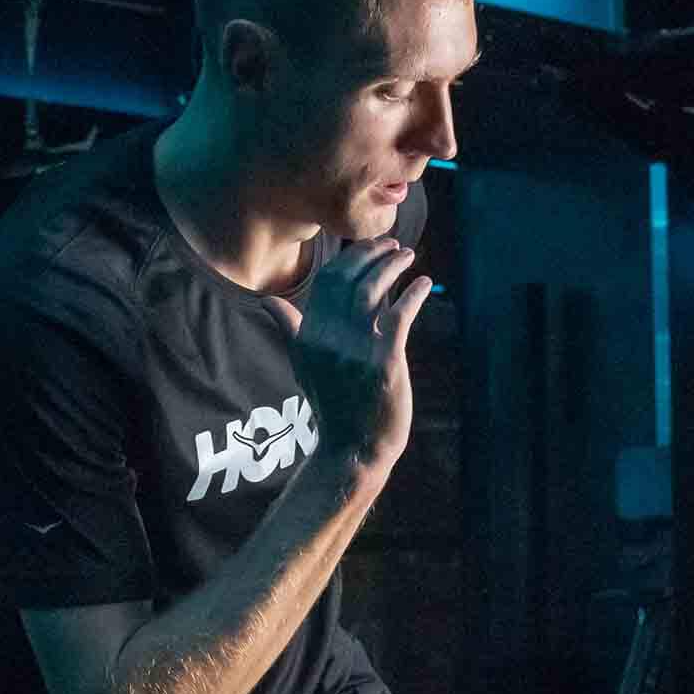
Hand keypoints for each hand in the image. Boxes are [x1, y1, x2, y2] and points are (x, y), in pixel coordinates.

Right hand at [263, 237, 430, 466]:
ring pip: (374, 290)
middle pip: (350, 278)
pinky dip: (415, 294)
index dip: (351, 257)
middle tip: (393, 245)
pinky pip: (400, 315)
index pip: (328, 280)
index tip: (371, 247)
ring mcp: (356, 349)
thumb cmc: (333, 406)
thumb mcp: (304, 365)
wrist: (353, 449)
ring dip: (394, 266)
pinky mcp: (385, 362)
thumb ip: (290, 329)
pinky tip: (425, 283)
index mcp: (309, 335)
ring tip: (408, 256)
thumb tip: (268, 301)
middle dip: (373, 254)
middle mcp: (329, 337)